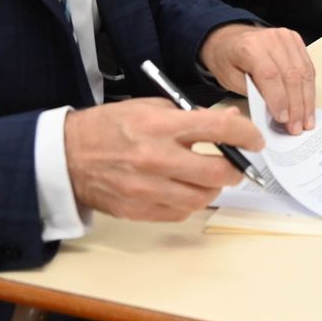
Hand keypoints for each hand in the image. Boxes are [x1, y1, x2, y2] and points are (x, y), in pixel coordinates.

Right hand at [64, 98, 259, 220]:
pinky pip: (180, 213)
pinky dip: (189, 202)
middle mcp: (156, 159)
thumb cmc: (109, 127)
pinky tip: (184, 188)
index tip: (254, 139)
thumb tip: (230, 123)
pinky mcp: (139, 210)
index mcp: (160, 126)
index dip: (246, 135)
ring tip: (208, 176)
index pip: (218, 130)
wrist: (67, 157)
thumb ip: (192, 116)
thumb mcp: (151, 107)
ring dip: (213, 187)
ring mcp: (147, 189)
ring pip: (202, 198)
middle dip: (236, 168)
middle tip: (238, 163)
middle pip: (218, 172)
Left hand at [200, 23, 315, 133]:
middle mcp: (271, 39)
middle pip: (291, 75)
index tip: (283, 119)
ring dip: (307, 100)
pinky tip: (308, 104)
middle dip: (296, 105)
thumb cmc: (228, 59)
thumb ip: (253, 93)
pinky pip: (308, 67)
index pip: (270, 75)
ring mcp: (286, 38)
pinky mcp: (296, 41)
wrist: (230, 38)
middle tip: (297, 126)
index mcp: (250, 47)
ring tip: (306, 120)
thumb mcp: (231, 80)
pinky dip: (310, 88)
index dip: (279, 99)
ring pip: (304, 72)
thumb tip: (276, 112)